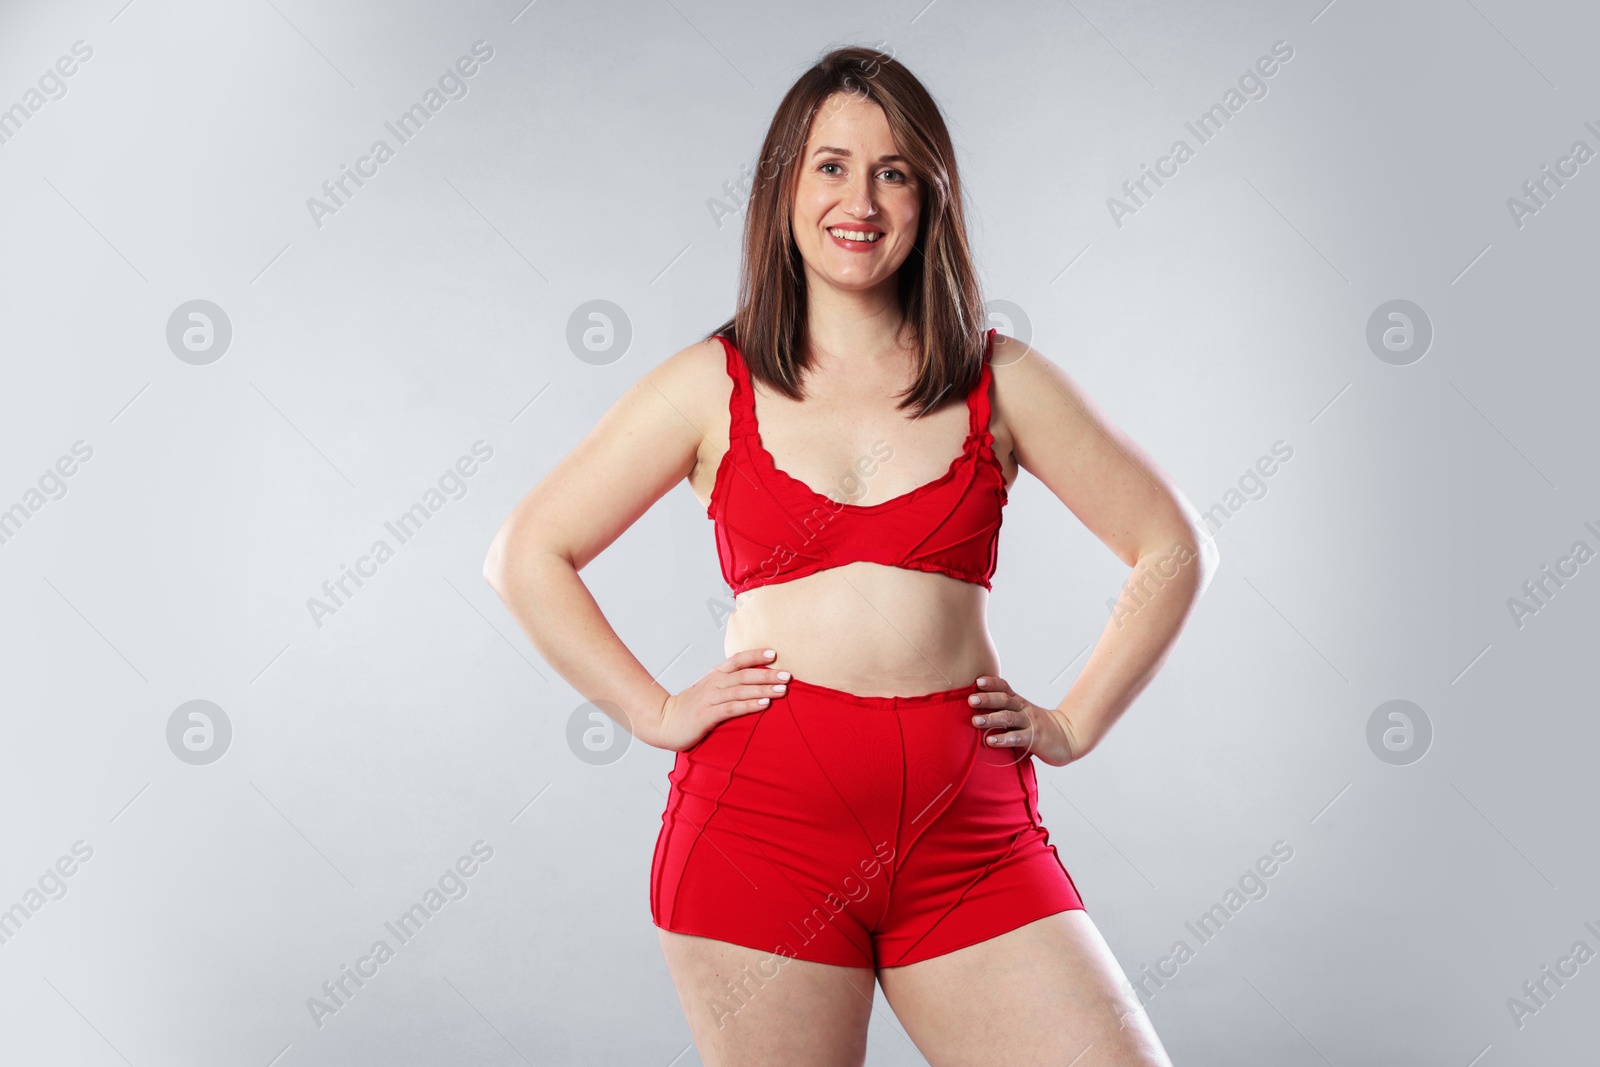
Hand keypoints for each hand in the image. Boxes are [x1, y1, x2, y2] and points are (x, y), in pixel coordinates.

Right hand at [642, 647, 789, 752]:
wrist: (664, 722)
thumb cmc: (690, 708)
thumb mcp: (709, 690)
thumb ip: (728, 684)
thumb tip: (754, 682)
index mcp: (714, 675)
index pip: (737, 660)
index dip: (755, 655)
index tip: (774, 654)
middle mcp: (713, 683)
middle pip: (744, 675)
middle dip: (768, 674)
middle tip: (788, 675)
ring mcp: (710, 699)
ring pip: (741, 690)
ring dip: (764, 689)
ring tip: (783, 690)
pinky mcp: (707, 715)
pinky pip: (732, 708)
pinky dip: (750, 705)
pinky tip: (764, 705)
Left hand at [968, 675, 1080, 767]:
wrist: (1067, 737)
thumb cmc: (1038, 727)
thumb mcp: (1021, 714)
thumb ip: (1003, 711)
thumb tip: (972, 710)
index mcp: (1019, 702)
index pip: (1004, 688)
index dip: (992, 683)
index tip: (977, 681)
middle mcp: (1024, 709)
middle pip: (1004, 700)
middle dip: (987, 699)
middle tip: (971, 700)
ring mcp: (1030, 723)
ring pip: (1009, 717)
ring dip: (991, 719)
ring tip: (975, 721)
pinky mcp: (1034, 739)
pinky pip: (1017, 738)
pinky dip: (1003, 739)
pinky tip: (990, 741)